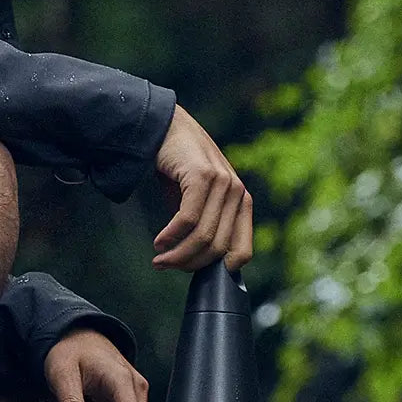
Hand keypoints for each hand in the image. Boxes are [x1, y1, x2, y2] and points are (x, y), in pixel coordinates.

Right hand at [152, 104, 253, 271]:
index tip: (191, 272)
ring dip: (177, 254)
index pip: (242, 252)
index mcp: (242, 203)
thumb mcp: (197, 201)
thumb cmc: (179, 169)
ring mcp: (223, 183)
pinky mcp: (202, 176)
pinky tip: (158, 242)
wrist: (165, 128)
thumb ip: (204, 226)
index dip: (217, 270)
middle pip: (218, 248)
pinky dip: (171, 236)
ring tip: (159, 259)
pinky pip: (188, 219)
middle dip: (189, 264)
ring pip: (203, 237)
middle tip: (165, 266)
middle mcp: (238, 193)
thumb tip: (195, 262)